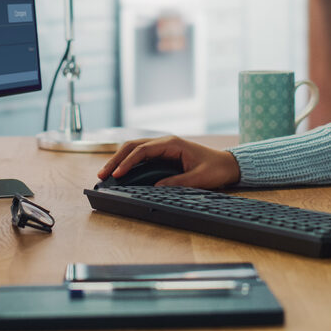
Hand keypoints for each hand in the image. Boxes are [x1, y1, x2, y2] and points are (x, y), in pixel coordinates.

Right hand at [97, 136, 240, 188]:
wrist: (227, 164)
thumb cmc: (215, 169)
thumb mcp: (198, 178)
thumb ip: (177, 183)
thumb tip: (155, 188)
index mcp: (172, 144)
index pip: (143, 149)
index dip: (128, 161)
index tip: (118, 174)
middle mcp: (164, 142)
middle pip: (133, 146)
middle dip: (116, 159)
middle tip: (102, 174)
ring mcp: (162, 147)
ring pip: (134, 150)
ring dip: (119, 160)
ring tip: (105, 174)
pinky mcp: (162, 155)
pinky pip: (141, 156)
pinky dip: (128, 163)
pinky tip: (120, 172)